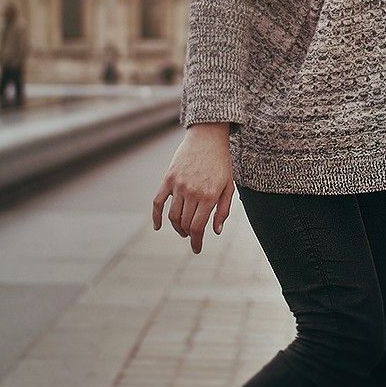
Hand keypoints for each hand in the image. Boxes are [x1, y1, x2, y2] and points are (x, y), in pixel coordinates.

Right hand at [152, 122, 234, 253]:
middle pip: (184, 224)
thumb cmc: (221, 163)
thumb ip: (223, 210)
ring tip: (183, 229)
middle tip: (192, 235)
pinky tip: (158, 226)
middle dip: (188, 234)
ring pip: (172, 216)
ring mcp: (178, 185)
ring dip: (176, 227)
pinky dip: (156, 216)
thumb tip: (215, 231)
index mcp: (209, 196)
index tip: (196, 249)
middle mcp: (192, 192)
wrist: (208, 137)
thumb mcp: (229, 186)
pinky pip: (158, 202)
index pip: (197, 228)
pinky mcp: (168, 178)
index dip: (196, 242)